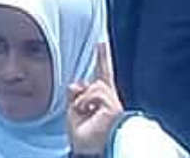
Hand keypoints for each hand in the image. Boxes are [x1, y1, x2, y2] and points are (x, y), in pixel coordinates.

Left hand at [67, 41, 123, 155]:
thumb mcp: (73, 109)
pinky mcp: (115, 109)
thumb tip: (77, 83)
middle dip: (93, 77)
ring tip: (84, 113)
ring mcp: (116, 105)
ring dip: (82, 100)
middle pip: (100, 80)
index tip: (101, 42)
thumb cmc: (82, 135)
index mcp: (101, 100)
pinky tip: (88, 113)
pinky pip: (96, 93)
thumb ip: (75, 94)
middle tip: (90, 83)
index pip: (103, 75)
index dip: (103, 58)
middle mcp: (112, 101)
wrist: (86, 150)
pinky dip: (85, 101)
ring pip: (96, 86)